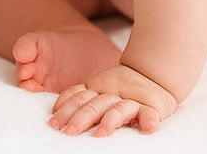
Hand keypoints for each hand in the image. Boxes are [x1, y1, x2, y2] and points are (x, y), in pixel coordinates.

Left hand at [47, 64, 177, 136]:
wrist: (152, 74)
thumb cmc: (121, 89)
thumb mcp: (97, 89)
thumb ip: (80, 97)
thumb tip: (55, 110)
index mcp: (97, 91)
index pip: (79, 98)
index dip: (66, 109)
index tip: (54, 123)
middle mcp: (111, 96)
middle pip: (94, 106)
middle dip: (80, 118)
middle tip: (69, 132)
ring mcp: (130, 101)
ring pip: (117, 110)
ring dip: (109, 121)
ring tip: (101, 133)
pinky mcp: (150, 108)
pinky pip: (149, 114)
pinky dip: (148, 121)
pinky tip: (147, 127)